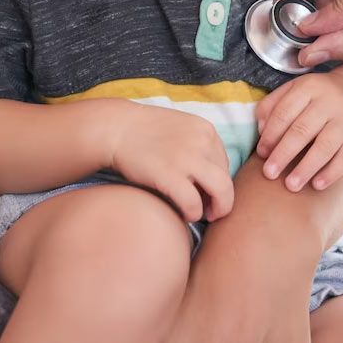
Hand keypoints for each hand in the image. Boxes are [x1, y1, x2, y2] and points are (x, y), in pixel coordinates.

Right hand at [105, 101, 233, 222]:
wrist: (115, 129)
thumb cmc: (144, 131)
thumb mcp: (180, 128)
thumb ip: (198, 146)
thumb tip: (211, 178)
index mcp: (206, 129)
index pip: (224, 163)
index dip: (216, 181)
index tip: (204, 191)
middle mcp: (202, 141)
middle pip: (227, 179)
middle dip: (223, 199)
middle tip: (210, 210)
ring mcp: (187, 158)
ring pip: (222, 191)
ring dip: (217, 209)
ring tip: (203, 214)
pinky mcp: (170, 175)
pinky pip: (194, 203)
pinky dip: (192, 213)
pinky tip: (183, 213)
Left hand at [255, 72, 342, 191]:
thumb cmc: (314, 97)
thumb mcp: (292, 90)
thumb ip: (272, 105)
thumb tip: (261, 130)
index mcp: (308, 87)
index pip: (285, 112)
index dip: (271, 134)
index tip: (261, 153)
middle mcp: (330, 100)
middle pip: (303, 130)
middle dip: (283, 154)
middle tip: (269, 173)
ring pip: (325, 146)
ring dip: (306, 168)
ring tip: (291, 185)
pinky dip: (331, 173)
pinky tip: (317, 185)